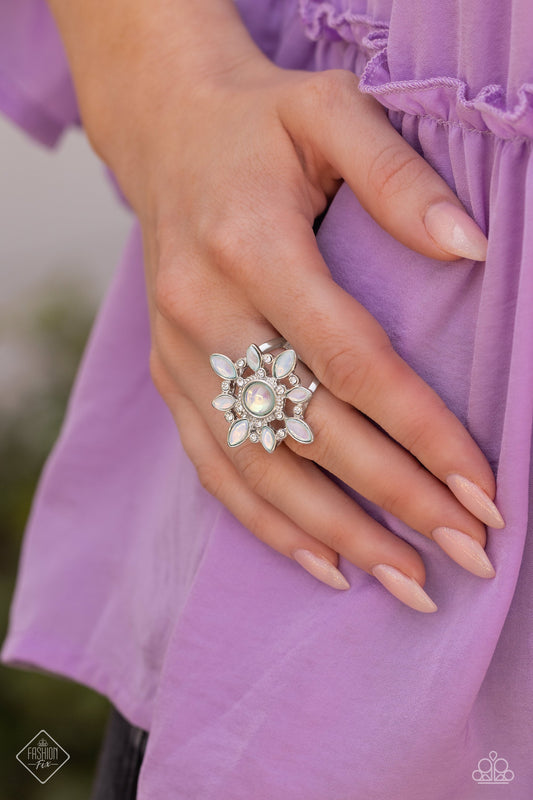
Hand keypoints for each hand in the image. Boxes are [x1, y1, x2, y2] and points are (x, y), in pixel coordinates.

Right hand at [48, 0, 502, 612]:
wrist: (168, 132)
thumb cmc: (260, 124)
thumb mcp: (331, 112)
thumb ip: (398, 177)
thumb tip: (470, 248)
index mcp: (248, 245)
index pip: (350, 360)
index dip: (420, 430)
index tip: (483, 488)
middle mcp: (203, 310)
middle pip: (311, 428)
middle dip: (396, 498)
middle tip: (470, 553)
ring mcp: (178, 353)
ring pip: (261, 465)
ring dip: (339, 532)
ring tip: (409, 583)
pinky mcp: (169, 376)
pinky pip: (215, 465)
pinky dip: (269, 523)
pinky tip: (324, 562)